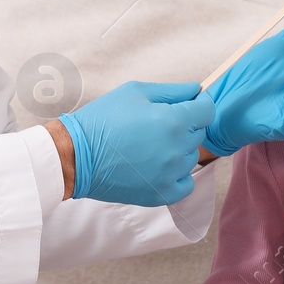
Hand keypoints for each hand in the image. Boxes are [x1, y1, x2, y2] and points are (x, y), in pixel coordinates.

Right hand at [60, 81, 213, 205]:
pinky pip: (186, 183)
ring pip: (191, 157)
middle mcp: (177, 149)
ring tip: (150, 145)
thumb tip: (198, 89)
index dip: (199, 104)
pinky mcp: (161, 194)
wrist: (75, 156)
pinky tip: (159, 166)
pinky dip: (177, 175)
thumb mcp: (136, 91)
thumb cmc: (103, 119)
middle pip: (198, 133)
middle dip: (184, 125)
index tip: (188, 105)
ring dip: (178, 150)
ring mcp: (170, 174)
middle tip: (156, 125)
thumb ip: (173, 90)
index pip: (208, 111)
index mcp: (173, 120)